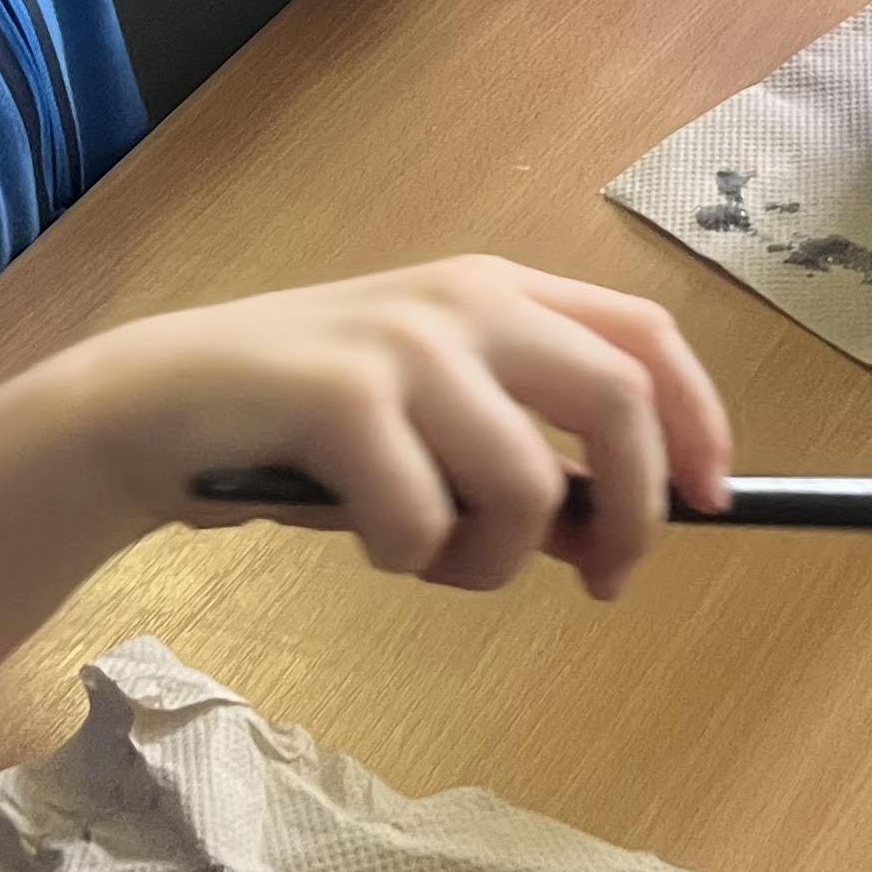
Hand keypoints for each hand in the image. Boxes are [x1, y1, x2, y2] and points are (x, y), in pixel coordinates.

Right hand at [120, 258, 732, 597]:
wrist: (156, 405)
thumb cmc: (300, 424)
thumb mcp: (426, 413)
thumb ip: (517, 448)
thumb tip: (607, 530)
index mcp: (497, 292)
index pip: (645, 336)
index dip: (698, 419)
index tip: (715, 500)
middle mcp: (465, 301)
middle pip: (619, 400)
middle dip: (634, 509)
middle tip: (606, 579)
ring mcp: (405, 345)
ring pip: (525, 487)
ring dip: (489, 561)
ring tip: (430, 558)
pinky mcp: (340, 400)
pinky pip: (424, 523)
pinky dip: (405, 558)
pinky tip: (359, 535)